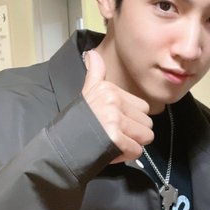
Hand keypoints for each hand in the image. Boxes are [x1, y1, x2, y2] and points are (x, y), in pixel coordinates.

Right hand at [81, 49, 153, 163]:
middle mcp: (113, 102)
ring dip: (132, 144)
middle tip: (115, 135)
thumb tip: (92, 54)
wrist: (61, 144)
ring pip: (145, 137)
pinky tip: (112, 151)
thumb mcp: (87, 92)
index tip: (117, 124)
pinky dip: (127, 155)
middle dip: (134, 134)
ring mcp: (114, 119)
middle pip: (147, 123)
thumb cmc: (78, 121)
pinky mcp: (115, 138)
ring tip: (115, 143)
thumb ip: (95, 73)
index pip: (144, 108)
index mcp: (110, 90)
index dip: (132, 120)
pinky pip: (137, 150)